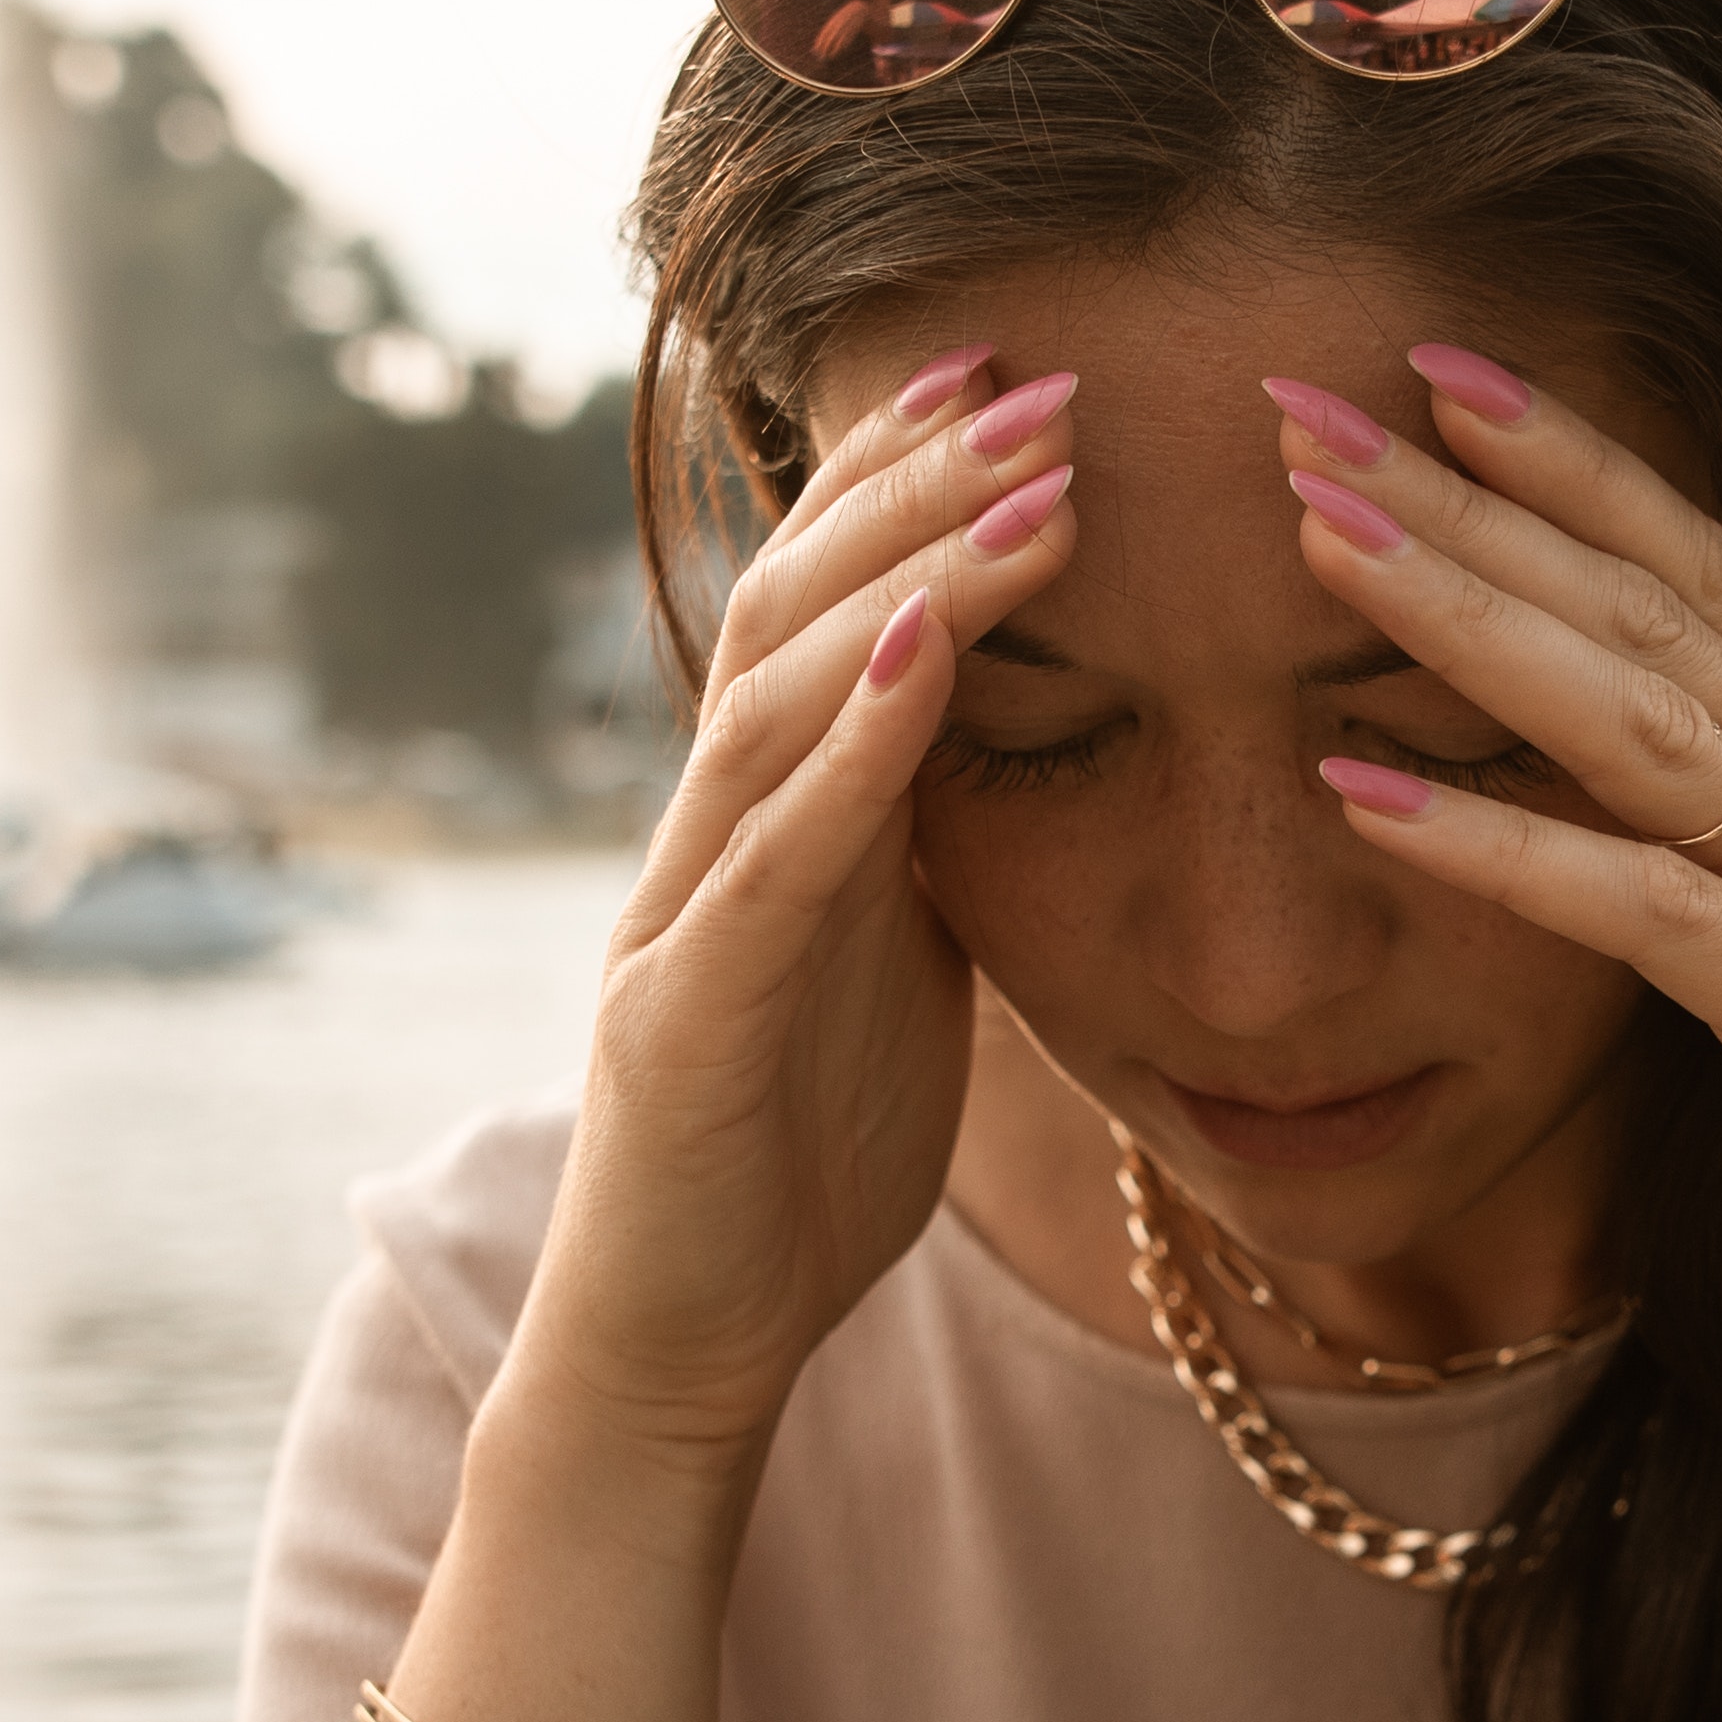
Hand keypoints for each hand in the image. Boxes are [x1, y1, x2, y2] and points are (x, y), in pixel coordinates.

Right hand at [509, 355, 1086, 1480]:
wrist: (679, 1350)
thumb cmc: (792, 1166)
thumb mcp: (895, 969)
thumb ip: (926, 849)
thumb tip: (1015, 739)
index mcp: (769, 823)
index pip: (824, 605)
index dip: (903, 481)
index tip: (1013, 371)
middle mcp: (707, 837)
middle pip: (794, 611)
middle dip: (915, 485)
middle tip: (1041, 377)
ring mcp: (682, 917)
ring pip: (781, 700)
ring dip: (908, 579)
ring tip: (1027, 482)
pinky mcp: (685, 1017)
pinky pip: (773, 859)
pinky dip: (851, 746)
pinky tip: (925, 655)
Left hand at [1266, 351, 1721, 1469]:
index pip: (1706, 564)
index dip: (1576, 458)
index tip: (1433, 366)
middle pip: (1645, 604)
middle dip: (1473, 496)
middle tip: (1306, 399)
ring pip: (1635, 715)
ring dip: (1466, 616)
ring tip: (1317, 531)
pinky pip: (1645, 909)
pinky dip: (1500, 846)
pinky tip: (1362, 794)